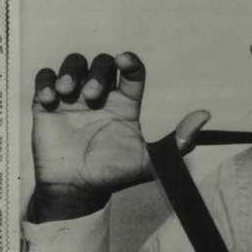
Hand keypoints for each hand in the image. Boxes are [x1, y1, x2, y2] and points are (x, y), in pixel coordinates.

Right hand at [30, 52, 208, 220]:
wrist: (76, 190)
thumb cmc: (113, 175)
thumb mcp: (150, 162)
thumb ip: (179, 142)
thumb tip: (205, 115)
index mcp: (126, 105)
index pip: (132, 71)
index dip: (130, 61)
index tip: (125, 61)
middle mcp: (101, 97)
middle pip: (103, 63)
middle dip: (98, 72)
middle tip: (92, 96)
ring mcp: (74, 99)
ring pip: (74, 64)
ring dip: (71, 71)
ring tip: (67, 92)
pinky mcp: (47, 105)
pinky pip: (45, 78)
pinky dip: (47, 80)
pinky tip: (50, 100)